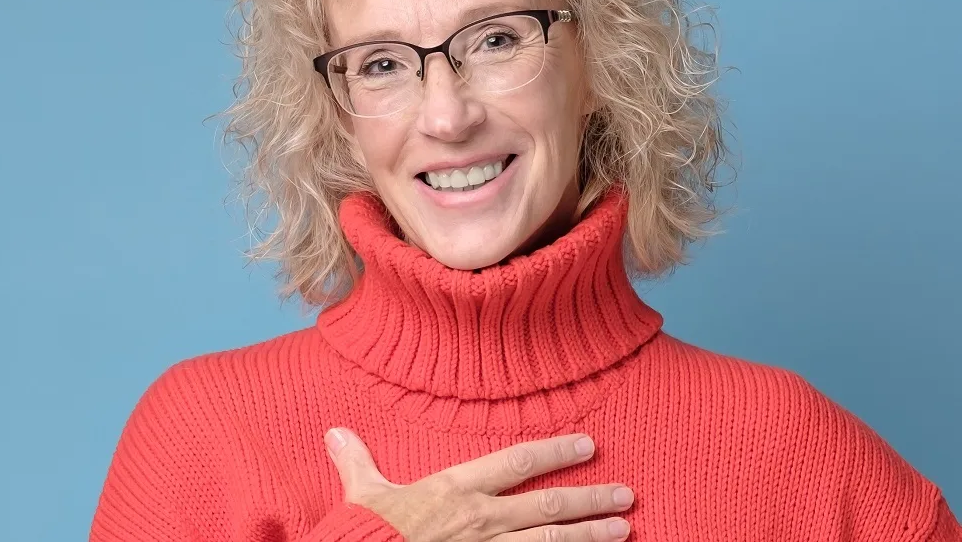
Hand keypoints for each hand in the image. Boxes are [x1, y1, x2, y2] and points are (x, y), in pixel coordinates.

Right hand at [324, 427, 633, 540]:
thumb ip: (357, 462)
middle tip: (626, 495)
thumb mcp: (362, 497)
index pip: (516, 462)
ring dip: (590, 537)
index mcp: (455, 491)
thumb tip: (335, 432)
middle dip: (590, 499)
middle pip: (547, 507)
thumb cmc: (367, 536)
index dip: (554, 452)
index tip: (587, 446)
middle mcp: (481, 520)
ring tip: (624, 530)